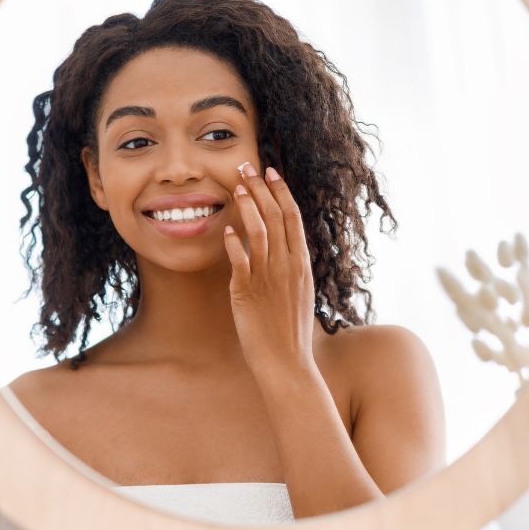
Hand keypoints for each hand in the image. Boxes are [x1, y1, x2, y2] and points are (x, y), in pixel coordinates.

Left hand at [223, 163, 316, 375]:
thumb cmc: (291, 332)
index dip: (281, 191)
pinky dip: (234, 242)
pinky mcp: (248, 292)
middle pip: (275, 216)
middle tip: (246, 167)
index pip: (292, 217)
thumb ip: (291, 269)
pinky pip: (240, 260)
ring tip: (235, 187)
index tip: (271, 172)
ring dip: (247, 206)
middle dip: (260, 188)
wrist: (288, 362)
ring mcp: (268, 278)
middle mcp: (288, 266)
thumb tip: (284, 249)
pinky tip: (226, 229)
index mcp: (302, 263)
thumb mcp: (299, 293)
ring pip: (259, 232)